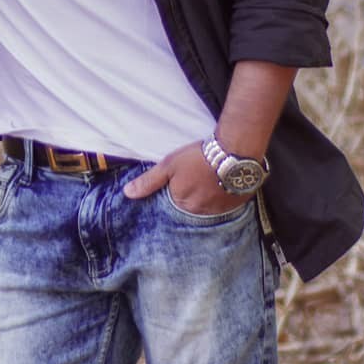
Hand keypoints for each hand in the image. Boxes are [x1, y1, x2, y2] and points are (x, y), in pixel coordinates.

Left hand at [123, 141, 249, 214]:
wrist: (235, 152)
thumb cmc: (199, 157)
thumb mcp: (168, 165)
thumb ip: (148, 181)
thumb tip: (127, 194)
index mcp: (182, 203)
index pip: (175, 202)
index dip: (178, 189)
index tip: (184, 179)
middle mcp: (201, 211)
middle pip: (192, 206)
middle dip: (193, 194)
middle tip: (199, 177)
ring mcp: (220, 210)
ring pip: (209, 207)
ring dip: (209, 197)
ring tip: (211, 180)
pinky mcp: (236, 205)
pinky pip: (226, 206)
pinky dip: (223, 197)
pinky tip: (224, 184)